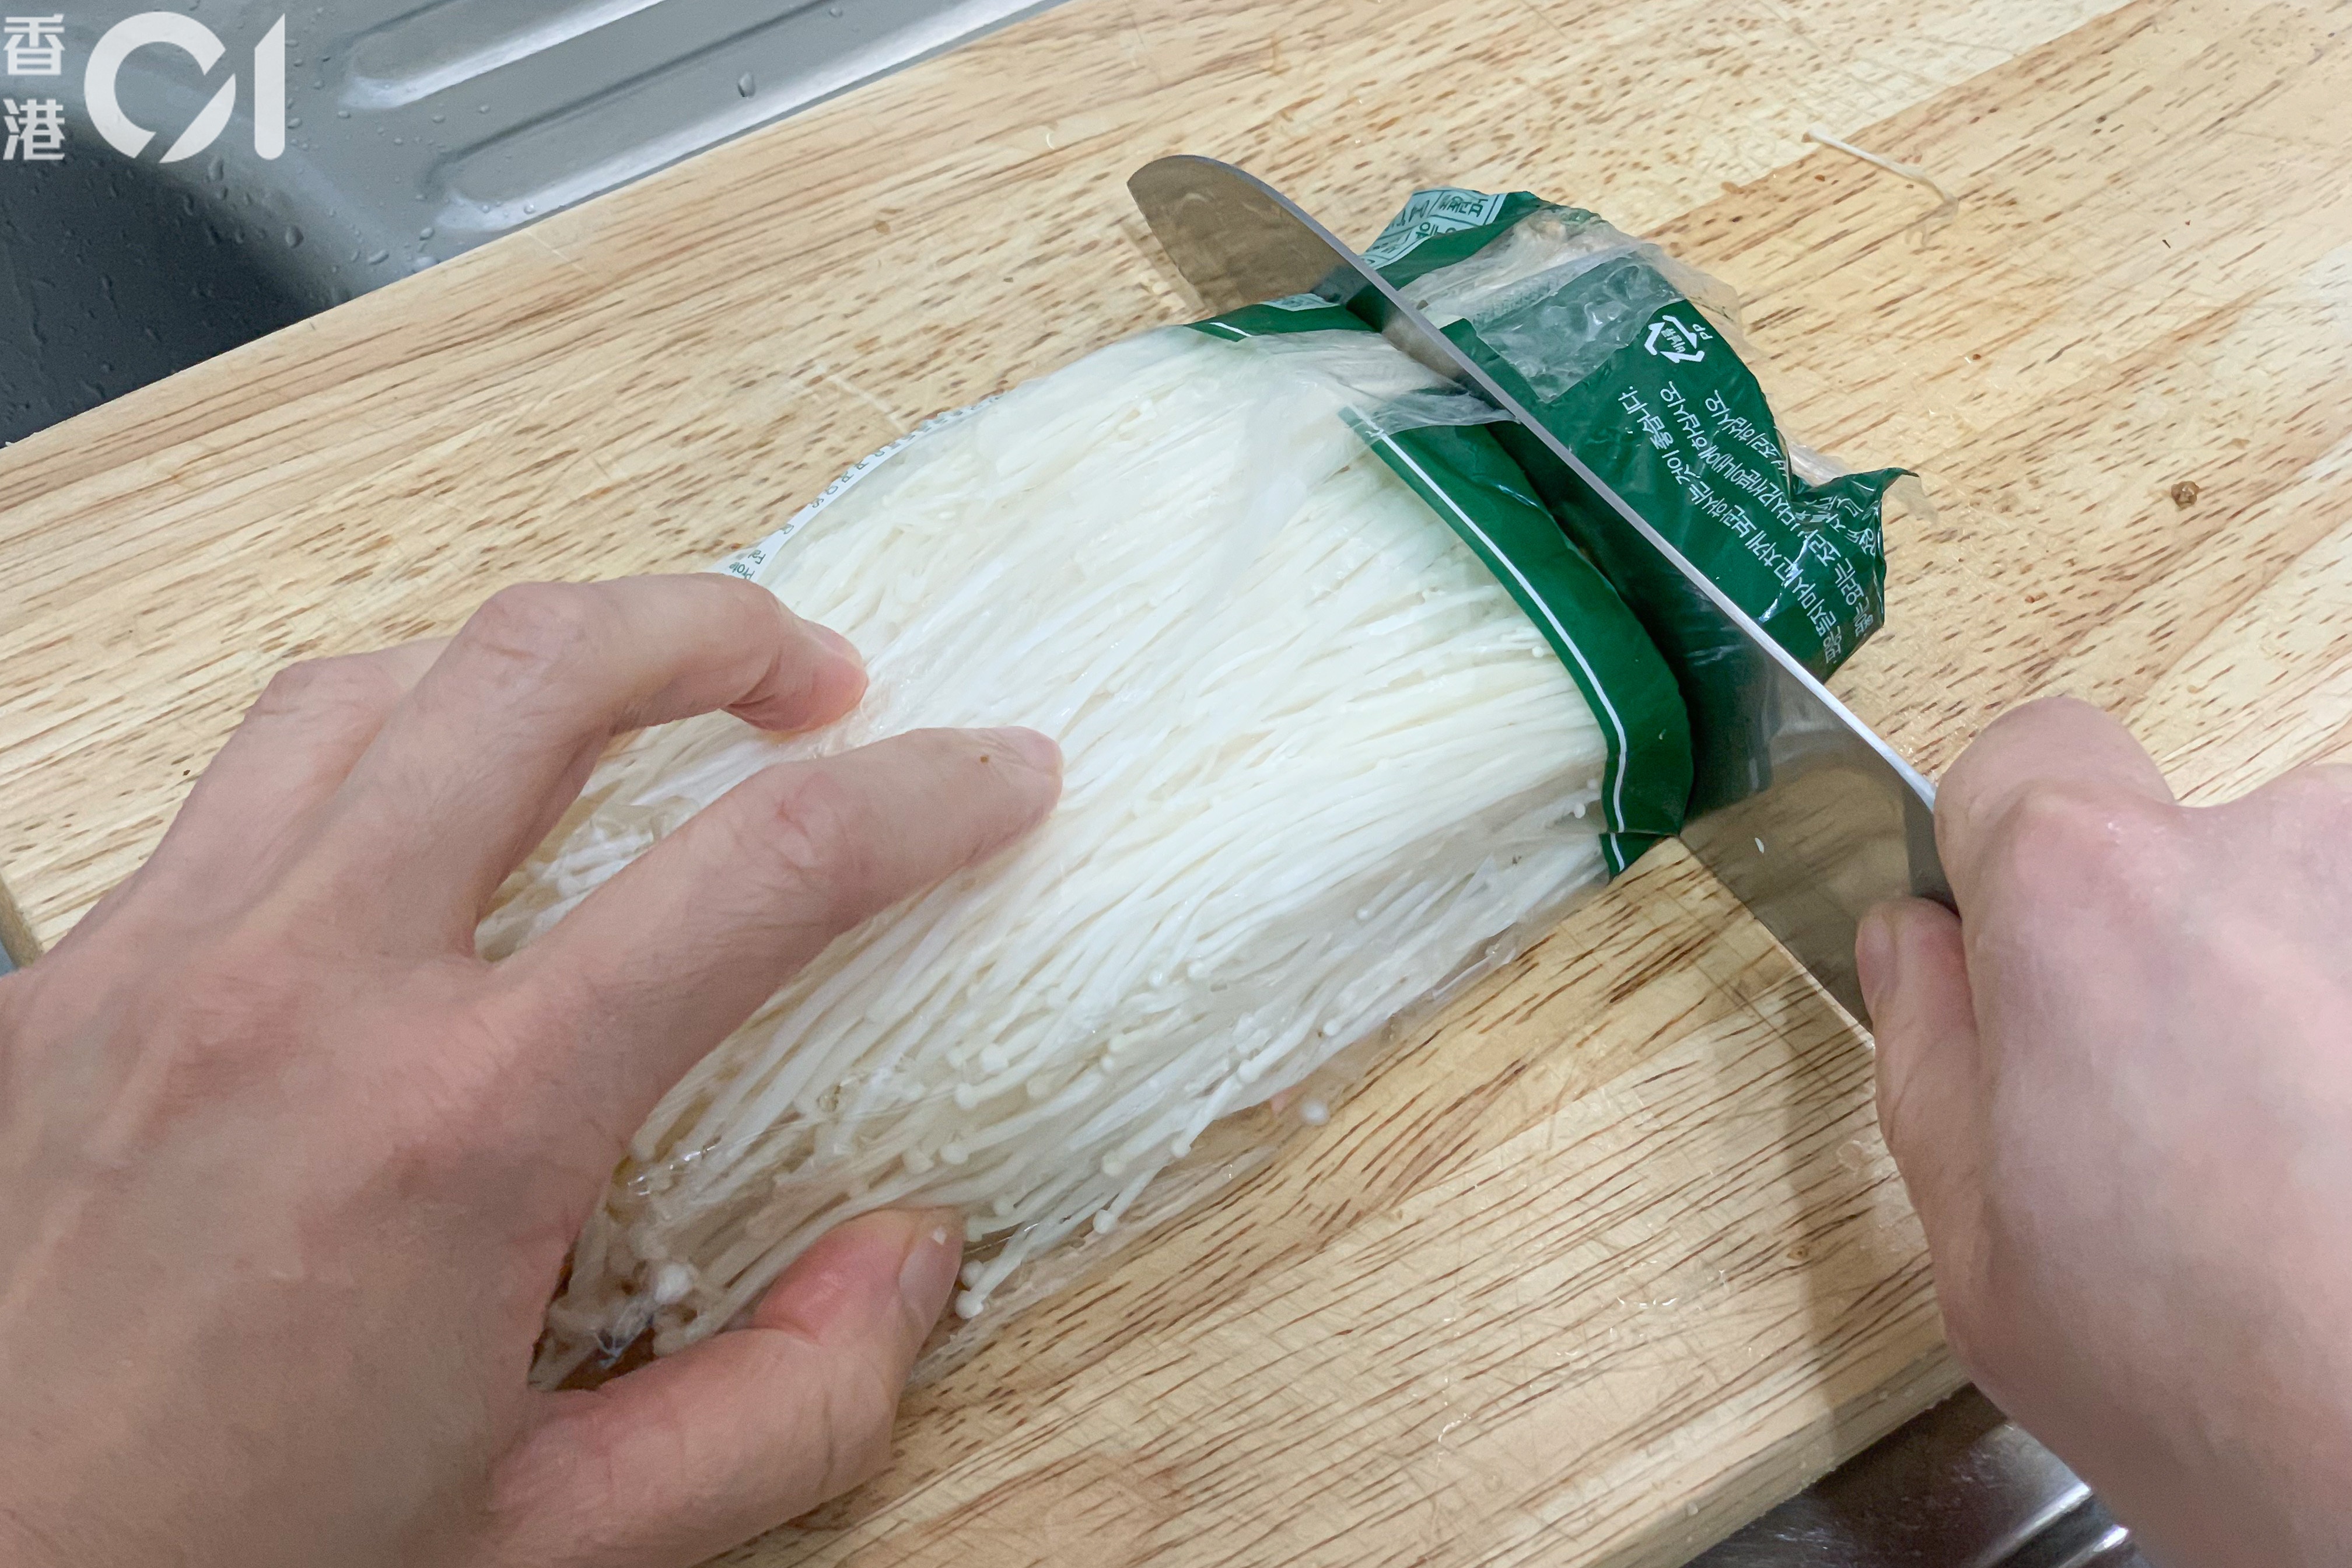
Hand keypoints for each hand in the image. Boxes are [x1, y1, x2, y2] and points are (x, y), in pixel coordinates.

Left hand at [0, 576, 1060, 1567]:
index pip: (761, 874)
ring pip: (371, 688)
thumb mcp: (552, 1550)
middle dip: (715, 627)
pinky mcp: (59, 988)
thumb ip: (779, 1413)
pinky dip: (370, 749)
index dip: (922, 800)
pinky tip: (420, 828)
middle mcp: (301, 996)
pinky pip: (237, 785)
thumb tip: (903, 1266)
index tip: (996, 779)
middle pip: (541, 670)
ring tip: (625, 711)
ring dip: (532, 664)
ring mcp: (157, 966)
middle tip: (810, 674)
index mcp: (457, 1131)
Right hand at [1862, 697, 2351, 1565]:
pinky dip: (2349, 1037)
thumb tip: (1915, 946)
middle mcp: (2273, 846)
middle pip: (2178, 844)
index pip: (2022, 756)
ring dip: (2286, 999)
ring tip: (2290, 1172)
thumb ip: (1928, 1052)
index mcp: (2088, 895)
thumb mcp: (1979, 1242)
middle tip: (2158, 1119)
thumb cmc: (2220, 1383)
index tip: (2011, 952)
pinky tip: (2342, 1174)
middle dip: (2159, 949)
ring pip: (2303, 913)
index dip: (1998, 857)